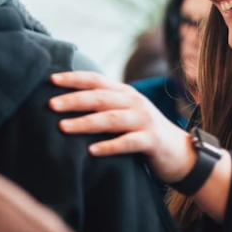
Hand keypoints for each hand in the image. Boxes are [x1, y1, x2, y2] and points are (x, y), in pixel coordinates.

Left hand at [49, 71, 194, 182]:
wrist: (180, 153)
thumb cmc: (143, 133)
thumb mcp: (125, 113)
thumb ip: (103, 106)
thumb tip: (65, 102)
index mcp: (125, 93)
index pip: (97, 80)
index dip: (74, 78)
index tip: (51, 79)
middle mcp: (134, 103)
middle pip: (100, 98)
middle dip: (74, 100)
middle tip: (50, 105)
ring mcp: (144, 121)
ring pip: (111, 119)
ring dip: (86, 123)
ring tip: (63, 127)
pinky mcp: (152, 141)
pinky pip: (129, 142)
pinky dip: (110, 146)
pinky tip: (92, 151)